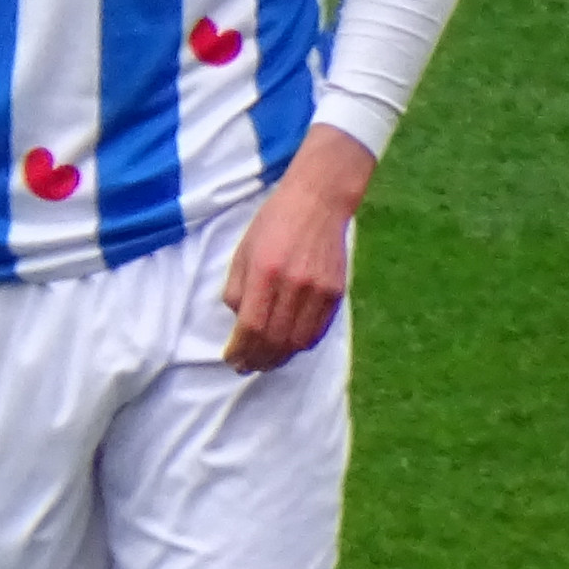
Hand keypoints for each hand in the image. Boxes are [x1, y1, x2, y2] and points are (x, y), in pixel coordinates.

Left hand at [220, 128, 373, 370]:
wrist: (318, 202)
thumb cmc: (273, 223)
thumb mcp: (243, 251)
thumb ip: (238, 290)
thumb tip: (239, 322)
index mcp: (266, 272)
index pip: (251, 325)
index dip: (240, 348)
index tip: (231, 358)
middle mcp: (295, 284)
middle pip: (275, 339)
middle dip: (257, 359)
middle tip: (245, 367)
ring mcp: (320, 290)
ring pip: (298, 341)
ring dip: (279, 358)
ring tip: (264, 362)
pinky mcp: (337, 292)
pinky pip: (318, 331)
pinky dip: (300, 345)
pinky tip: (287, 347)